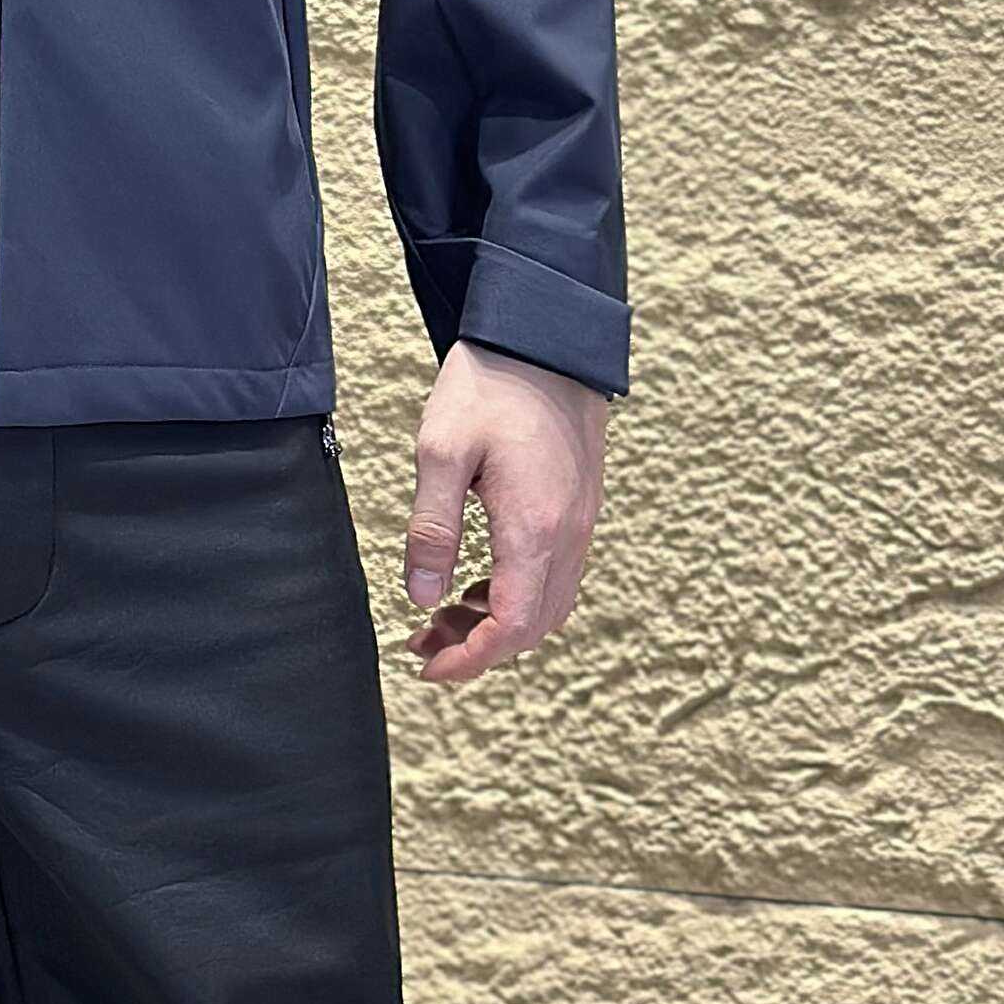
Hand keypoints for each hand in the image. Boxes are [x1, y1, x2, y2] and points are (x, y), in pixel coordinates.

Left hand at [402, 341, 608, 686]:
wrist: (545, 335)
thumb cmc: (490, 384)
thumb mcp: (440, 452)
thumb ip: (431, 529)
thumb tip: (422, 595)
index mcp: (534, 527)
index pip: (512, 626)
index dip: (471, 659)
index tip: (428, 667)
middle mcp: (569, 533)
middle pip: (534, 626)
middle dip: (480, 649)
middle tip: (424, 645)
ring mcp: (581, 520)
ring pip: (549, 604)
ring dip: (499, 624)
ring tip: (443, 618)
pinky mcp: (580, 506)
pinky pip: (557, 574)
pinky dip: (519, 595)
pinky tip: (478, 582)